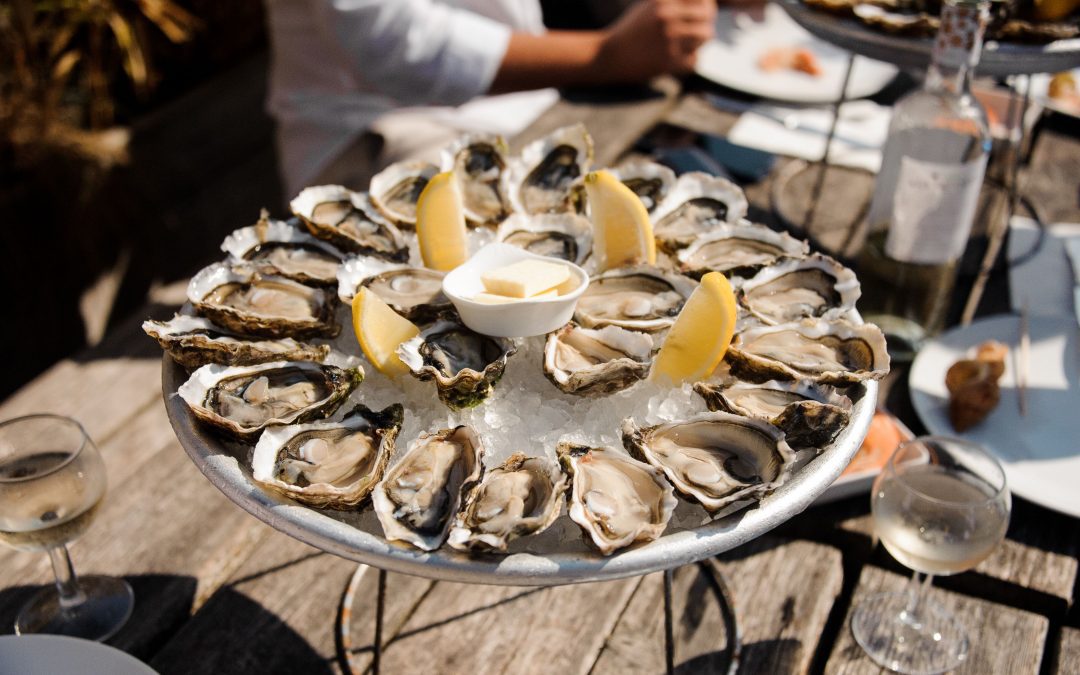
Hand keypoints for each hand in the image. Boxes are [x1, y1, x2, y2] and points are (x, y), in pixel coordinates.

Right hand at [597, 0, 716, 80]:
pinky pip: (695, 59)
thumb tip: (705, 3)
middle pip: (707, 15)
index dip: (707, 4)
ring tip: (690, 43)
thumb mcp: (649, 6)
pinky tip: (679, 57)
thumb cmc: (632, 30)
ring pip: (706, 36)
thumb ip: (675, 2)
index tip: (704, 11)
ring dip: (700, 40)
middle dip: (706, 21)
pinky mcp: (668, 62)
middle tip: (699, 29)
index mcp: (662, 2)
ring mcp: (668, 41)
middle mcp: (666, 18)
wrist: (609, 56)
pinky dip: (690, 59)